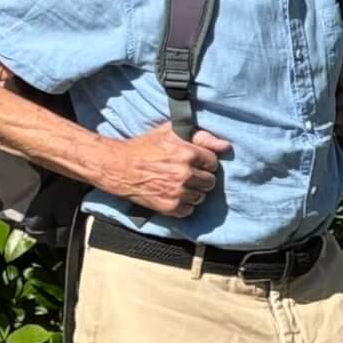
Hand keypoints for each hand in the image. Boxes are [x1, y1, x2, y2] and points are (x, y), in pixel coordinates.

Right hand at [111, 123, 232, 217]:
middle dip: (201, 178)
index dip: (205, 163)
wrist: (117, 166)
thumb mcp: (170, 132)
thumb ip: (201, 136)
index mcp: (187, 153)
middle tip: (188, 175)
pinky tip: (173, 196)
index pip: (213, 163)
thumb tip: (226, 145)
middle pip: (210, 182)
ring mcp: (177, 191)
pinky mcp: (169, 206)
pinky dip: (183, 206)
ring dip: (193, 193)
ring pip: (201, 197)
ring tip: (179, 185)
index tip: (195, 163)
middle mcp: (184, 173)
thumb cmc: (144, 147)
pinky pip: (189, 210)